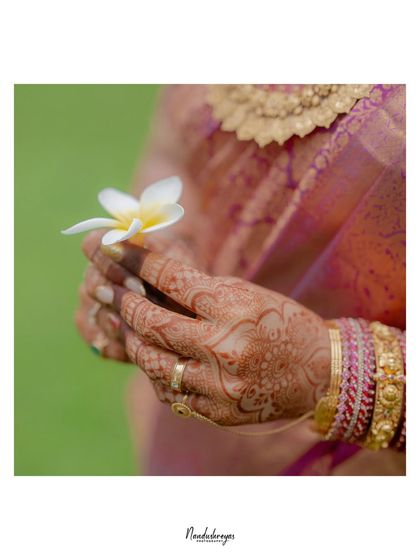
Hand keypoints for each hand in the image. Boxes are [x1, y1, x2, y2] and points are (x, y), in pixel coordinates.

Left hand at [82, 232, 330, 425]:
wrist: (320, 372)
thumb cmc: (282, 323)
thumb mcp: (245, 294)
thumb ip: (198, 290)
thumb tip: (148, 277)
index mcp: (235, 308)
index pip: (171, 279)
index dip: (136, 262)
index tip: (112, 249)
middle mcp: (225, 347)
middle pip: (152, 323)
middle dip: (123, 303)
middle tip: (107, 291)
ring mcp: (219, 384)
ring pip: (152, 362)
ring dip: (134, 341)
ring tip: (129, 327)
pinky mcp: (217, 412)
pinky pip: (169, 393)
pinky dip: (158, 373)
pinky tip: (158, 359)